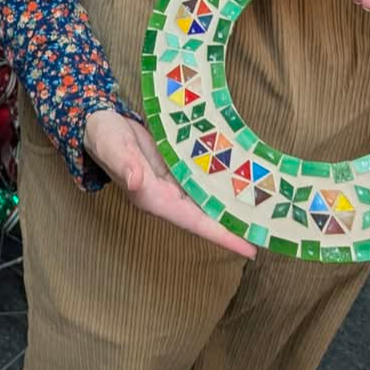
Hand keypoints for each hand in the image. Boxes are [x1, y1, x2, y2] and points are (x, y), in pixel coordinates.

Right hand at [84, 109, 256, 257]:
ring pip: (207, 200)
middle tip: (272, 233)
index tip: (251, 248)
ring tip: (265, 213)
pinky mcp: (175, 168)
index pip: (193, 221)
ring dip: (232, 206)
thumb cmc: (102, 135)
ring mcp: (172, 182)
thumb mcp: (111, 145)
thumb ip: (123, 163)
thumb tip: (136, 181)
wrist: (97, 121)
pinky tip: (242, 184)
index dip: (222, 234)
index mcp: (152, 196)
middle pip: (206, 216)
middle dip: (236, 226)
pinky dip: (221, 185)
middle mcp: (166, 195)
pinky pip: (202, 181)